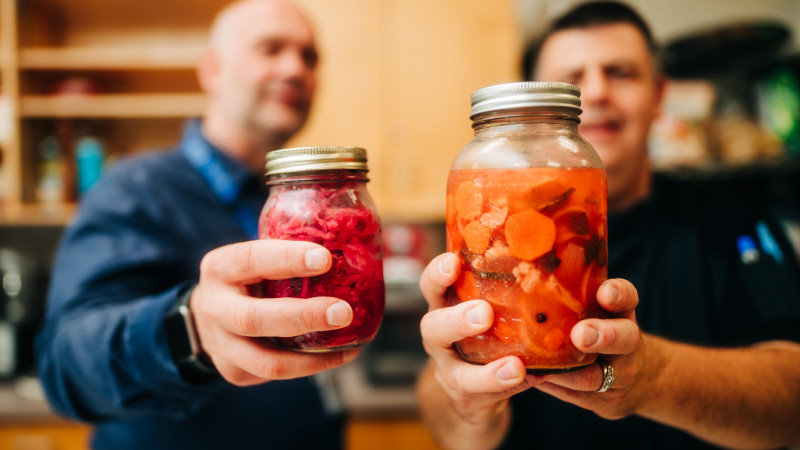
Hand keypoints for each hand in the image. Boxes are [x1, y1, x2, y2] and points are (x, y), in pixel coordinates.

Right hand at [190, 239, 358, 385]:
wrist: (206, 318)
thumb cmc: (247, 280)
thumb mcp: (254, 260)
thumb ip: (287, 254)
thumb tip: (348, 244)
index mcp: (220, 269)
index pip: (250, 259)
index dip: (287, 259)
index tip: (325, 258)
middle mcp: (214, 308)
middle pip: (254, 319)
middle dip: (303, 317)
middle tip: (344, 312)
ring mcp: (221, 346)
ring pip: (267, 361)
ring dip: (313, 357)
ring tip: (350, 347)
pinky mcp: (234, 372)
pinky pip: (276, 374)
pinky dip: (311, 366)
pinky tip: (337, 355)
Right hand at [419, 252, 641, 420]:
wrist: (472, 388)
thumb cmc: (487, 331)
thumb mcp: (490, 304)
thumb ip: (506, 284)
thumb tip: (554, 244)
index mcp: (445, 306)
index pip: (432, 285)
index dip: (438, 274)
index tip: (452, 261)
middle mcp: (439, 338)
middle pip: (432, 327)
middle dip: (456, 320)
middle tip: (484, 313)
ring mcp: (449, 370)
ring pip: (456, 373)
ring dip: (486, 371)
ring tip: (515, 366)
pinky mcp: (465, 397)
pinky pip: (481, 397)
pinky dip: (504, 389)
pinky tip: (528, 380)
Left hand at [534, 277, 641, 419]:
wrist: (630, 379)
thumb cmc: (598, 329)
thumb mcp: (595, 308)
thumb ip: (570, 291)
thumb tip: (517, 269)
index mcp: (619, 311)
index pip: (626, 297)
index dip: (618, 294)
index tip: (605, 293)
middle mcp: (625, 341)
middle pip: (624, 337)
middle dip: (603, 335)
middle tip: (581, 335)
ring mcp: (618, 373)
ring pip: (599, 374)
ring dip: (571, 372)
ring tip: (547, 368)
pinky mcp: (604, 398)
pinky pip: (578, 395)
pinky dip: (556, 387)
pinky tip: (535, 379)